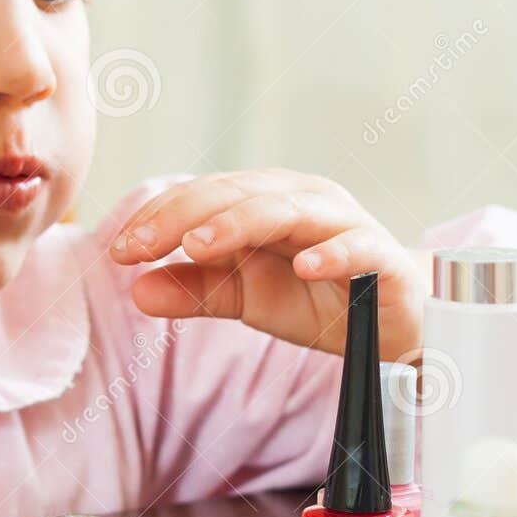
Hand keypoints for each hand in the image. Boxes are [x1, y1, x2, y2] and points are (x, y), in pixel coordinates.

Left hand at [110, 170, 427, 359]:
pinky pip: (357, 247)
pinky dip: (332, 252)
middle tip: (138, 245)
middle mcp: (301, 201)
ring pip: (289, 209)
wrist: (398, 322)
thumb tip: (137, 288)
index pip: (203, 198)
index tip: (118, 249)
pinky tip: (304, 265)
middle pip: (236, 195)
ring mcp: (343, 224)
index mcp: (264, 203)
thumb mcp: (247, 299)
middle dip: (182, 217)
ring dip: (241, 223)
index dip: (158, 218)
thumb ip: (196, 291)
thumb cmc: (320, 298)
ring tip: (198, 246)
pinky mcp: (382, 257)